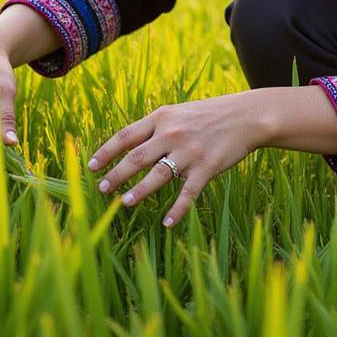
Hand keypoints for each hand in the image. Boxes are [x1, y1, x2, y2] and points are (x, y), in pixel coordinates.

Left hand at [88, 94, 262, 226]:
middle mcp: (172, 134)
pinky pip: (187, 193)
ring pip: (158, 175)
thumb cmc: (209, 115)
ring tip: (125, 203)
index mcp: (162, 118)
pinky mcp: (207, 167)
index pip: (126, 135)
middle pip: (136, 157)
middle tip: (101, 189)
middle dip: (116, 175)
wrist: (246, 116)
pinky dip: (176, 210)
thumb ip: (156, 127)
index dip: (106, 151)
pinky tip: (166, 223)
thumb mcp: (179, 113)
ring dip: (139, 190)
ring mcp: (189, 151)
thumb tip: (130, 146)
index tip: (91, 166)